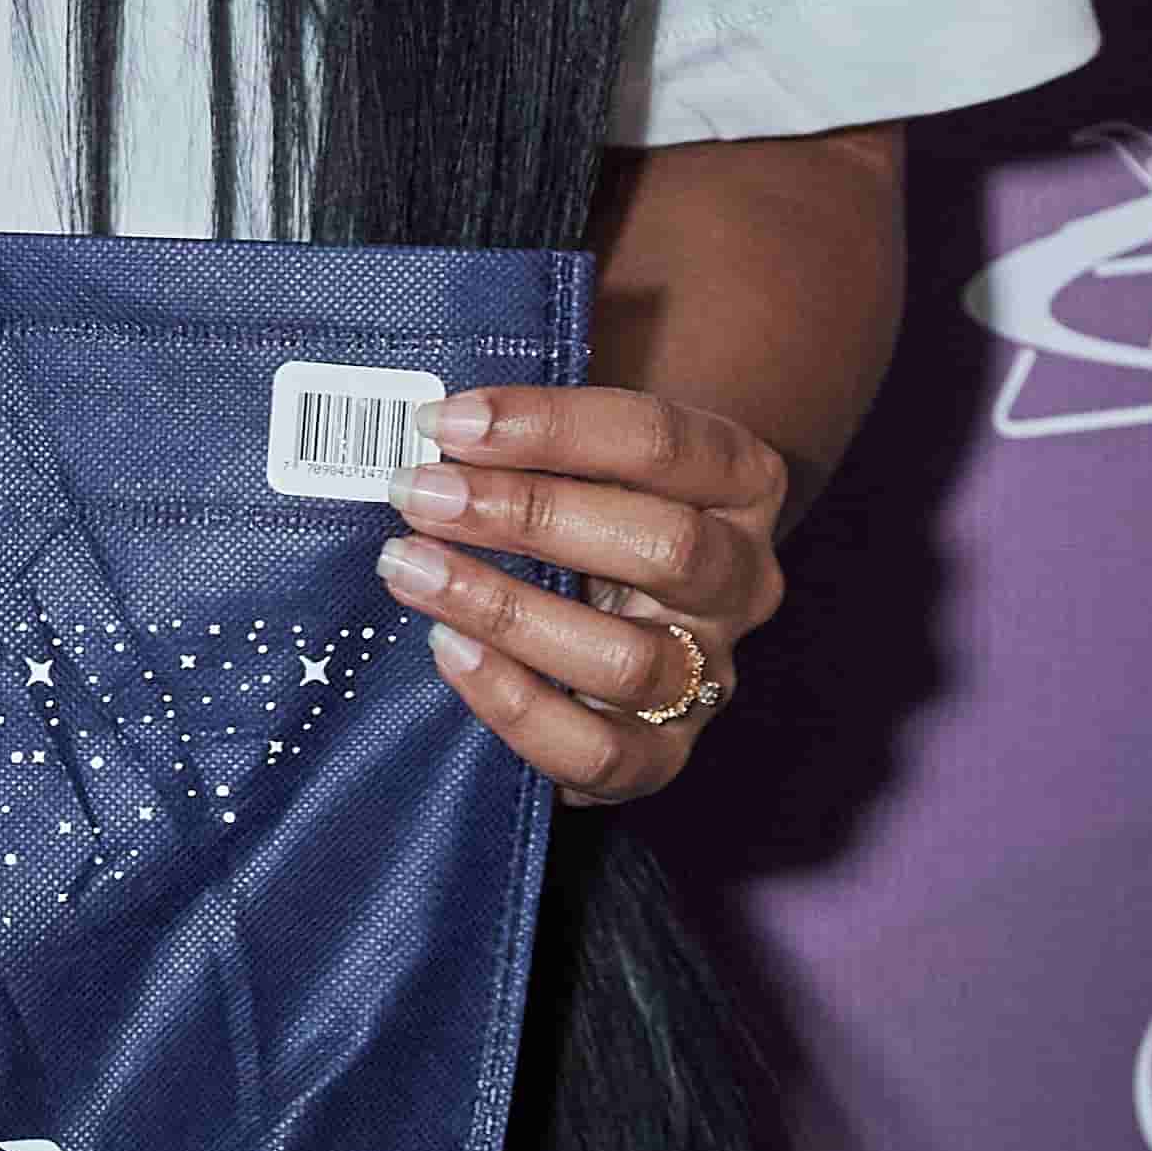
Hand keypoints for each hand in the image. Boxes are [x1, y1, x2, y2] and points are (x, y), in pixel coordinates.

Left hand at [373, 384, 787, 808]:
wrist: (621, 588)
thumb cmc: (585, 486)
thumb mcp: (583, 435)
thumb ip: (535, 408)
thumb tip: (428, 396)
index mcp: (740, 480)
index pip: (660, 441)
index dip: (550, 426)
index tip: (444, 420)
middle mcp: (743, 579)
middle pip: (663, 547)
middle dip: (527, 516)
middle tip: (418, 494)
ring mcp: (708, 674)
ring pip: (629, 660)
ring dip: (505, 610)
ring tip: (408, 568)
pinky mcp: (662, 754)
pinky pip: (601, 753)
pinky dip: (517, 707)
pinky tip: (447, 651)